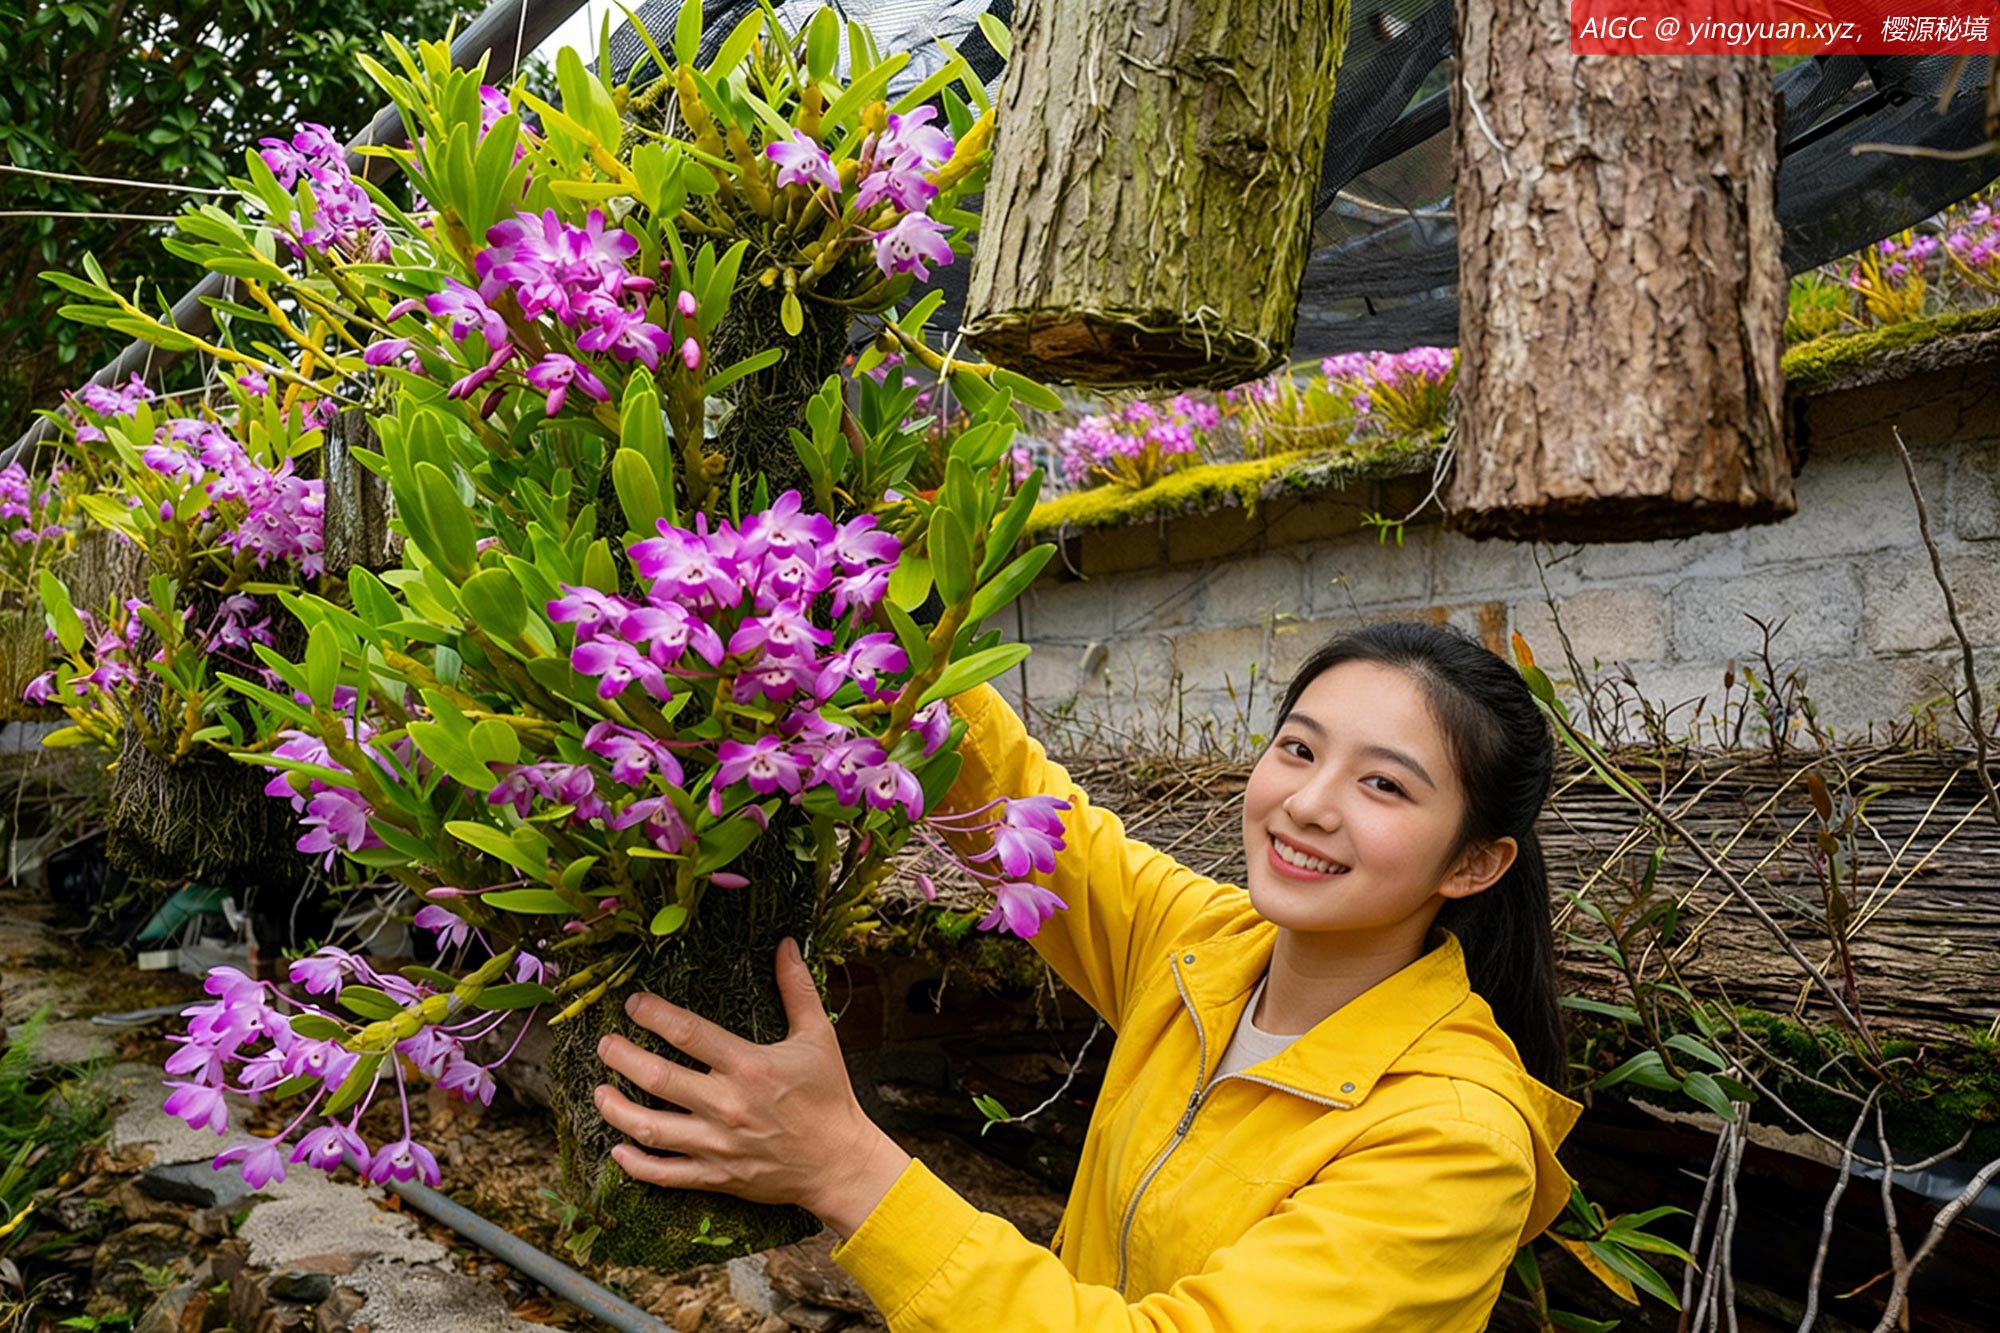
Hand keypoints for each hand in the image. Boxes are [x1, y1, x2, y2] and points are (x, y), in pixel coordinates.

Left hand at [594, 937, 911, 1237]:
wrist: (840, 1161)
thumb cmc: (829, 1096)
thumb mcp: (819, 1035)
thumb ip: (796, 988)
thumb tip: (786, 944)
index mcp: (749, 1066)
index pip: (688, 1032)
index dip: (652, 1014)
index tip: (632, 1004)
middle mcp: (727, 1104)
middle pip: (658, 1078)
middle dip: (622, 1058)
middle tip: (605, 1045)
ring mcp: (718, 1144)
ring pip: (652, 1129)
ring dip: (617, 1111)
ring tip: (600, 1092)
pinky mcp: (716, 1175)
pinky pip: (665, 1174)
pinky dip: (635, 1164)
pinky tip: (617, 1149)